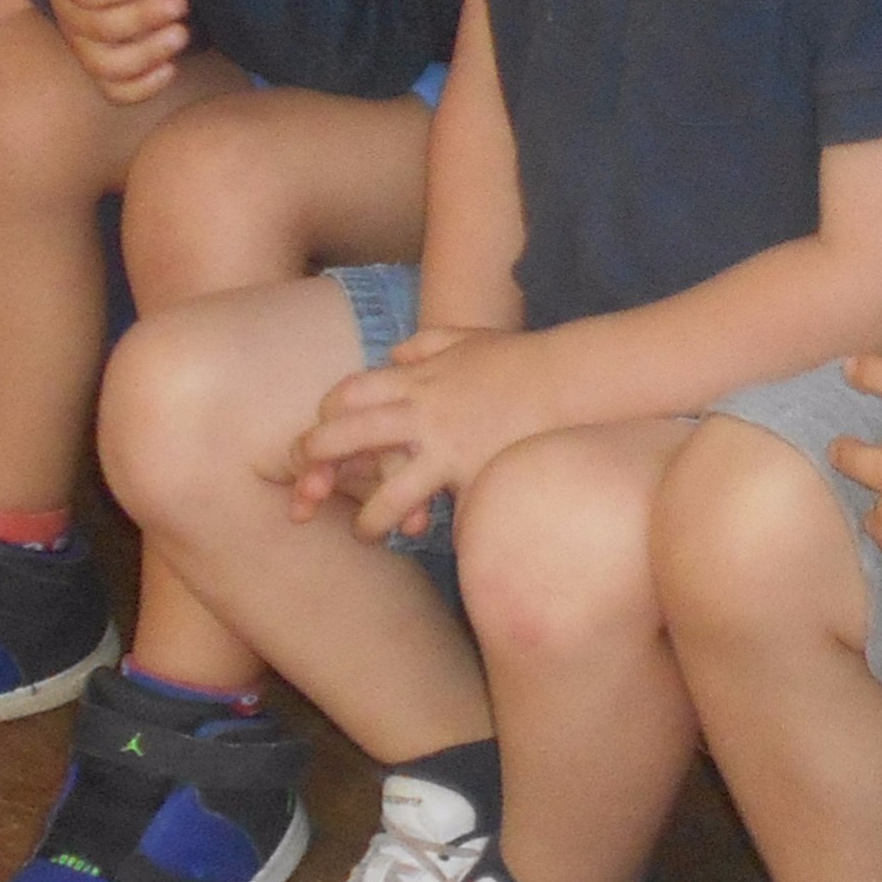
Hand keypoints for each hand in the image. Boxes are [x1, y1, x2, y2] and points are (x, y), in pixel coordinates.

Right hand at [43, 0, 193, 102]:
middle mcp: (71, 20)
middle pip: (100, 30)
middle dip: (144, 18)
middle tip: (180, 3)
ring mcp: (87, 50)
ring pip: (108, 67)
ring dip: (148, 54)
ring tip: (182, 33)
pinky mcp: (107, 72)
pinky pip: (118, 93)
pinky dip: (144, 88)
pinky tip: (172, 67)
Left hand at [281, 318, 545, 543]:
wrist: (576, 380)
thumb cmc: (524, 362)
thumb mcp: (469, 340)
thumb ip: (427, 343)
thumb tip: (395, 353)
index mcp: (418, 380)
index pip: (349, 394)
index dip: (325, 418)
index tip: (319, 440)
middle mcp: (425, 414)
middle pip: (349, 435)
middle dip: (317, 461)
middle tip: (306, 490)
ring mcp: (451, 449)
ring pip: (390, 492)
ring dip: (370, 519)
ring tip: (366, 534)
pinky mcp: (479, 479)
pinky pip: (448, 515)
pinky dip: (438, 531)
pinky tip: (428, 542)